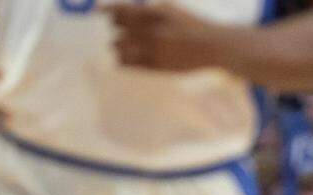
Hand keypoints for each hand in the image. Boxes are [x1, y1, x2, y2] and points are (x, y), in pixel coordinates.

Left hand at [102, 3, 224, 72]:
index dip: (107, 11)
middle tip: (118, 30)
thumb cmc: (192, 26)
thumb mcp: (172, 10)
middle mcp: (152, 31)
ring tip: (120, 46)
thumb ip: (148, 11)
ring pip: (120, 47)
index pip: (122, 11)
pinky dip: (122, 60)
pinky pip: (129, 63)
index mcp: (155, 14)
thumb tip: (124, 10)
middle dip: (116, 28)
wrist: (214, 47)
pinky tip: (123, 59)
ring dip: (117, 46)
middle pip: (118, 28)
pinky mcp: (157, 65)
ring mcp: (154, 49)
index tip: (98, 12)